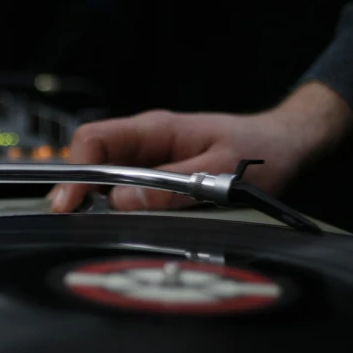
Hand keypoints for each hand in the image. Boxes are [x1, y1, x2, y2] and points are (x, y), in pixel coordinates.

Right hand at [49, 82, 352, 212]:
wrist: (286, 145)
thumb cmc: (259, 151)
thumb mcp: (221, 171)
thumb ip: (172, 187)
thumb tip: (120, 203)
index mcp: (155, 129)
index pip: (96, 140)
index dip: (76, 169)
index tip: (69, 200)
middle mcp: (146, 142)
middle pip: (92, 159)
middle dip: (75, 188)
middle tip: (67, 218)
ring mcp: (150, 159)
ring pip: (105, 176)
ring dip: (92, 198)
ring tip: (83, 224)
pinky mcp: (158, 176)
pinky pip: (124, 188)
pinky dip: (112, 205)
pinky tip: (111, 222)